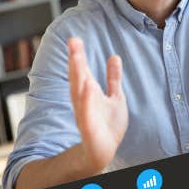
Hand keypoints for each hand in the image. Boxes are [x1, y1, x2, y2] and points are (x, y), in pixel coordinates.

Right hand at [67, 36, 126, 173]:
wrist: (104, 150)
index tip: (75, 39)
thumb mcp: (115, 97)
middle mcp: (84, 100)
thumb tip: (114, 57)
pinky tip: (87, 87)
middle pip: (78, 77)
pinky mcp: (88, 127)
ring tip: (77, 58)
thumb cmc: (108, 125)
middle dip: (75, 60)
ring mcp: (85, 113)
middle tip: (73, 41)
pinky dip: (86, 100)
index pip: (82, 70)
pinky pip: (86, 112)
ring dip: (77, 75)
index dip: (78, 55)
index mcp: (89, 92)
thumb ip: (113, 78)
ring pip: (79, 91)